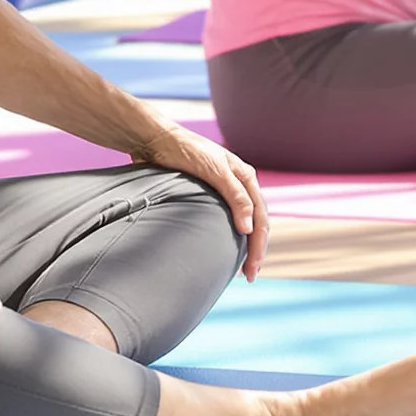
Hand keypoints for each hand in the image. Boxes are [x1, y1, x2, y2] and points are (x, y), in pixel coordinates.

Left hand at [133, 124, 268, 280]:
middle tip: (250, 276)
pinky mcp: (207, 193)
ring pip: (243, 221)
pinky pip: (225, 218)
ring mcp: (224, 189)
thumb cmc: (184, 150)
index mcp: (245, 177)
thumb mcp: (214, 170)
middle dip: (255, 250)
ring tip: (241, 268)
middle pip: (256, 222)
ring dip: (245, 244)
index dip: (259, 245)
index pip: (261, 218)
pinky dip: (230, 235)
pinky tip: (225, 248)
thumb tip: (249, 228)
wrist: (154, 139)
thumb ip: (235, 196)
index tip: (251, 269)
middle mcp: (239, 183)